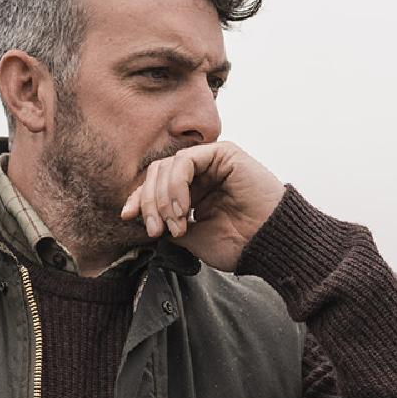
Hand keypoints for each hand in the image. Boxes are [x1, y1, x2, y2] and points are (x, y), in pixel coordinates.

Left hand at [120, 142, 284, 271]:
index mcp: (194, 190)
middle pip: (157, 173)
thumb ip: (166, 224)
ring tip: (176, 225)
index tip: (128, 217)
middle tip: (156, 230)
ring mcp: (212, 160)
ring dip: (164, 198)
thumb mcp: (191, 238)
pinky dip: (177, 185)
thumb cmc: (237, 244)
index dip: (139, 199)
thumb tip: (138, 217)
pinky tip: (184, 208)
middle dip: (149, 203)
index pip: (156, 185)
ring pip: (167, 166)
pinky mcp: (223, 153)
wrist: (268, 244)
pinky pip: (185, 160)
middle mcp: (202, 172)